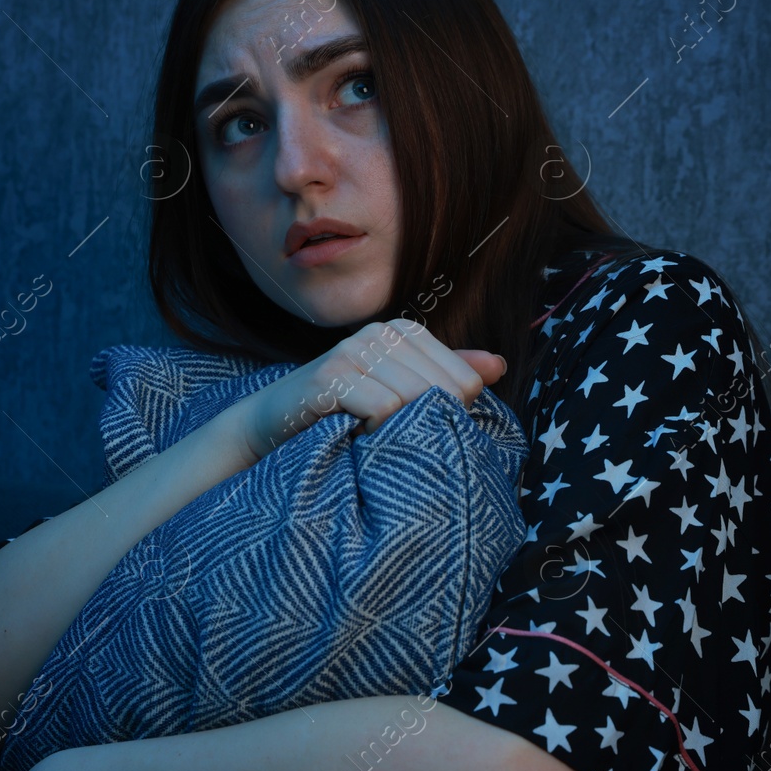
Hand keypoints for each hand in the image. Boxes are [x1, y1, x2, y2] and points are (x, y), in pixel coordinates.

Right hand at [237, 317, 506, 460]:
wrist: (272, 423)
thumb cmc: (343, 410)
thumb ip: (449, 375)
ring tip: (373, 436)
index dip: (452, 414)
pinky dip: (376, 432)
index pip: (464, 380)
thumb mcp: (401, 390)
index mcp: (404, 332)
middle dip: (428, 424)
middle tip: (395, 438)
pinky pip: (382, 408)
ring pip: (414, 400)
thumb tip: (499, 365)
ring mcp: (353, 350)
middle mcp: (380, 332)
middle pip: (442, 391)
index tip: (419, 427)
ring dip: (398, 431)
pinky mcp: (329, 376)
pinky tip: (356, 435)